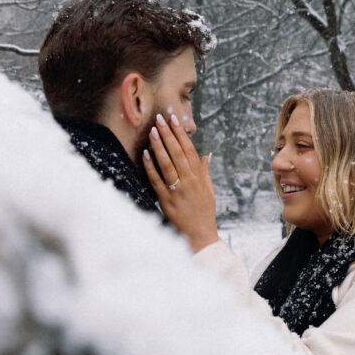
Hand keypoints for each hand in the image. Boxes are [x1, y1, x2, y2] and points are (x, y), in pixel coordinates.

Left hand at [143, 112, 218, 251]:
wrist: (200, 236)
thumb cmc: (204, 212)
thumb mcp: (209, 191)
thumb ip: (205, 172)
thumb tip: (207, 155)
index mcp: (199, 177)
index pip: (190, 151)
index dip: (181, 135)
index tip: (175, 120)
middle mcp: (189, 182)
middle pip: (178, 153)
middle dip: (169, 135)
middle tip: (160, 119)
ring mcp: (177, 191)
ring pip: (167, 164)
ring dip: (159, 146)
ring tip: (152, 131)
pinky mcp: (166, 201)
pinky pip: (157, 181)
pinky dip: (150, 167)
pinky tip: (145, 154)